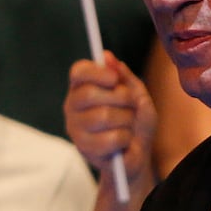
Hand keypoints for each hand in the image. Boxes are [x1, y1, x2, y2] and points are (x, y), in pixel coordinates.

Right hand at [65, 52, 155, 184]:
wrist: (137, 154)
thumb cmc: (135, 122)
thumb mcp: (136, 95)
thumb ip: (124, 77)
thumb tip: (107, 56)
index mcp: (82, 87)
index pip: (78, 71)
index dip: (96, 72)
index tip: (114, 79)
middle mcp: (72, 105)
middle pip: (90, 93)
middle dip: (120, 98)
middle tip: (131, 105)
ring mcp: (75, 128)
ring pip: (104, 115)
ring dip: (127, 120)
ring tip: (129, 126)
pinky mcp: (83, 148)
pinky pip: (110, 138)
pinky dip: (126, 139)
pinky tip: (124, 142)